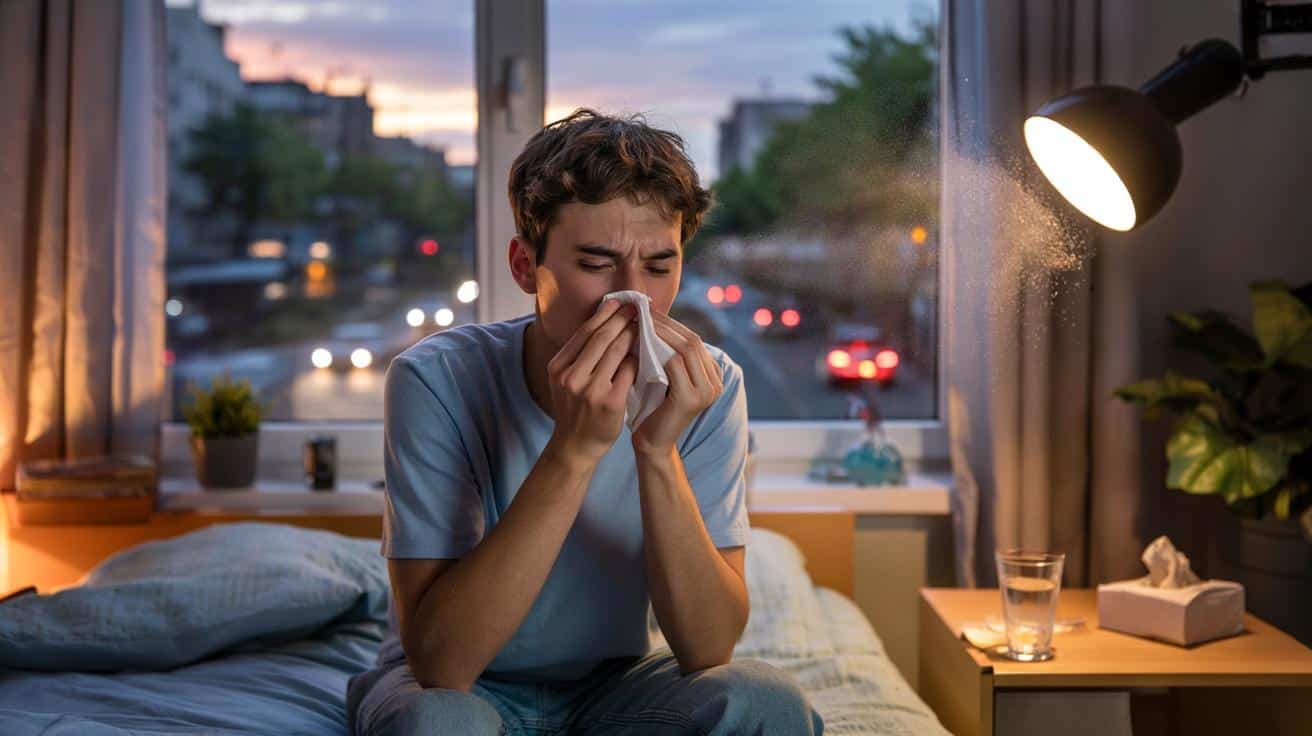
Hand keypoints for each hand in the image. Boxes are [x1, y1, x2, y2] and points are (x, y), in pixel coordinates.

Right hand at [546, 299, 638, 462]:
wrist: (576, 445)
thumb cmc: (575, 409)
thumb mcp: (565, 380)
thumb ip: (579, 356)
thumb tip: (604, 321)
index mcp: (558, 367)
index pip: (584, 332)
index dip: (604, 314)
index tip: (619, 302)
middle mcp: (571, 376)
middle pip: (600, 338)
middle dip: (621, 319)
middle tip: (636, 307)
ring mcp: (590, 390)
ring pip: (615, 351)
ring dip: (632, 334)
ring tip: (643, 324)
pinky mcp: (610, 402)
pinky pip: (628, 371)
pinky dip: (637, 358)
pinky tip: (646, 351)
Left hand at [631, 311, 723, 456]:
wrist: (653, 443)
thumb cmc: (654, 408)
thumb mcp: (667, 377)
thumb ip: (670, 354)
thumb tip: (654, 318)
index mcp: (713, 375)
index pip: (694, 339)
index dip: (672, 323)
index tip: (648, 311)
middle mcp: (716, 383)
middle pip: (692, 341)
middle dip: (666, 324)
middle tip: (642, 311)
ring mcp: (706, 392)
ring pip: (685, 349)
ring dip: (661, 333)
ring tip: (640, 322)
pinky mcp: (690, 399)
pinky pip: (675, 365)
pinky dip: (657, 351)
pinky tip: (638, 343)